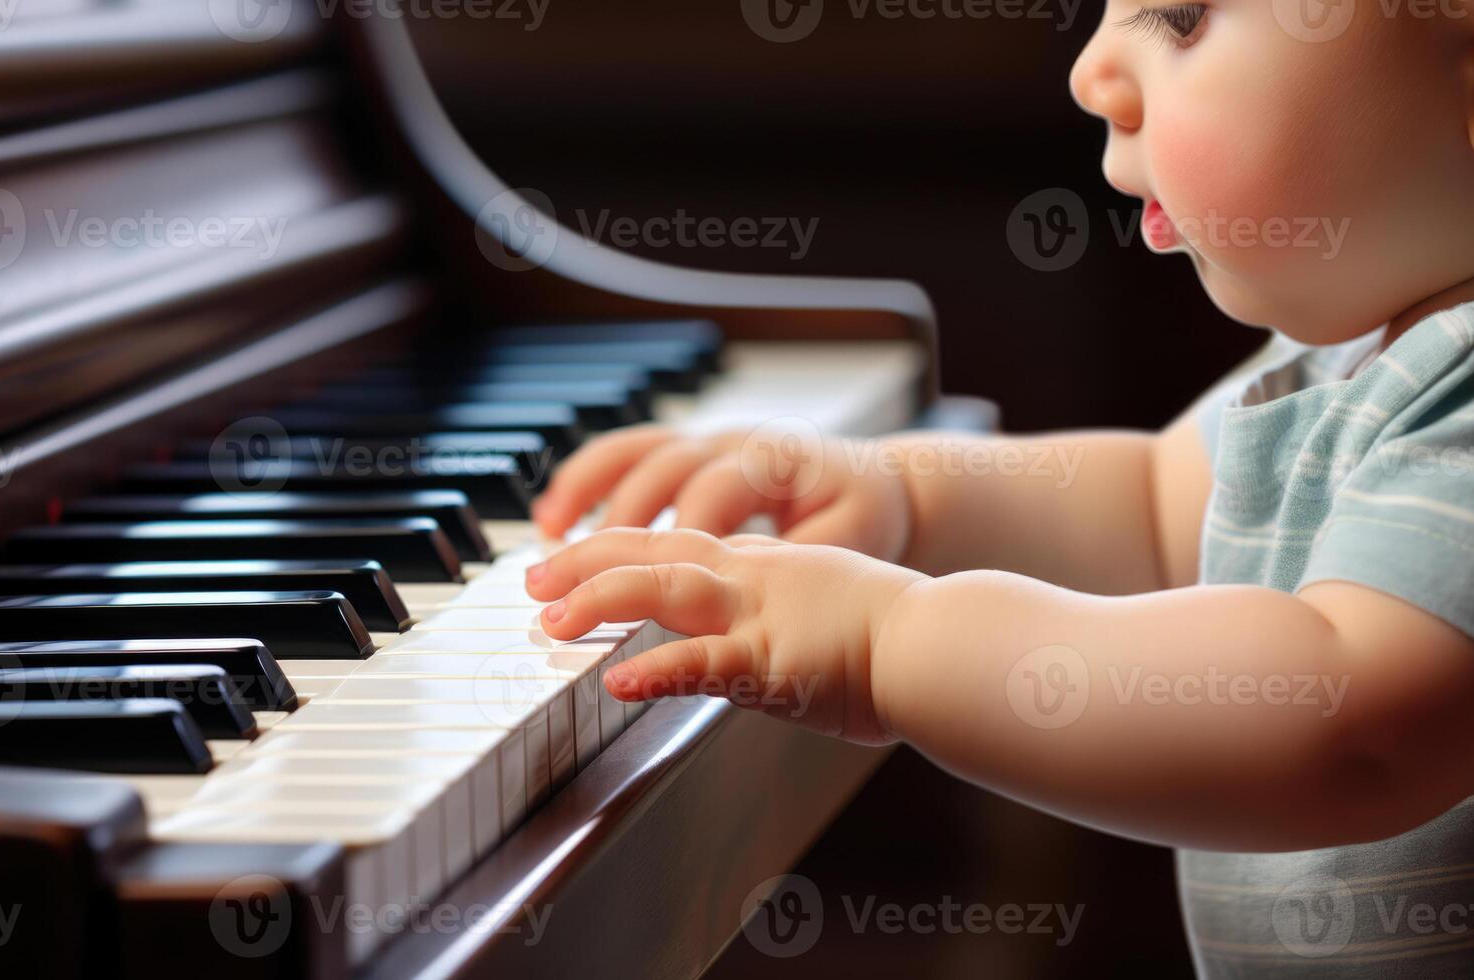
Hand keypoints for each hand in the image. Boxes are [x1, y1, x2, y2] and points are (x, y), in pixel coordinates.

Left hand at [525, 527, 926, 743]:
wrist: (942, 639)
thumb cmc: (895, 631)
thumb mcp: (821, 602)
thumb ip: (773, 612)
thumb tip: (740, 639)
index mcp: (759, 562)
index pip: (669, 543)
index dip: (609, 549)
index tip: (563, 561)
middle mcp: (751, 576)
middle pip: (650, 554)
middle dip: (583, 563)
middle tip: (532, 582)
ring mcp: (759, 616)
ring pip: (664, 592)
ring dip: (600, 601)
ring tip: (551, 621)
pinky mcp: (774, 661)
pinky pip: (705, 664)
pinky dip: (657, 669)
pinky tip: (618, 680)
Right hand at [529, 424, 912, 562]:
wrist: (883, 482)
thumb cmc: (863, 517)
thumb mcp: (846, 541)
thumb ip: (798, 561)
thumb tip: (757, 589)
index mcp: (774, 463)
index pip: (715, 495)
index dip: (682, 538)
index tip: (649, 588)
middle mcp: (733, 443)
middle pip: (661, 470)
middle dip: (614, 522)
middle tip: (574, 574)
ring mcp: (708, 439)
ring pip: (635, 452)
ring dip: (585, 491)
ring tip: (545, 534)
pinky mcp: (693, 448)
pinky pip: (630, 454)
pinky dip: (589, 481)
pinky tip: (556, 515)